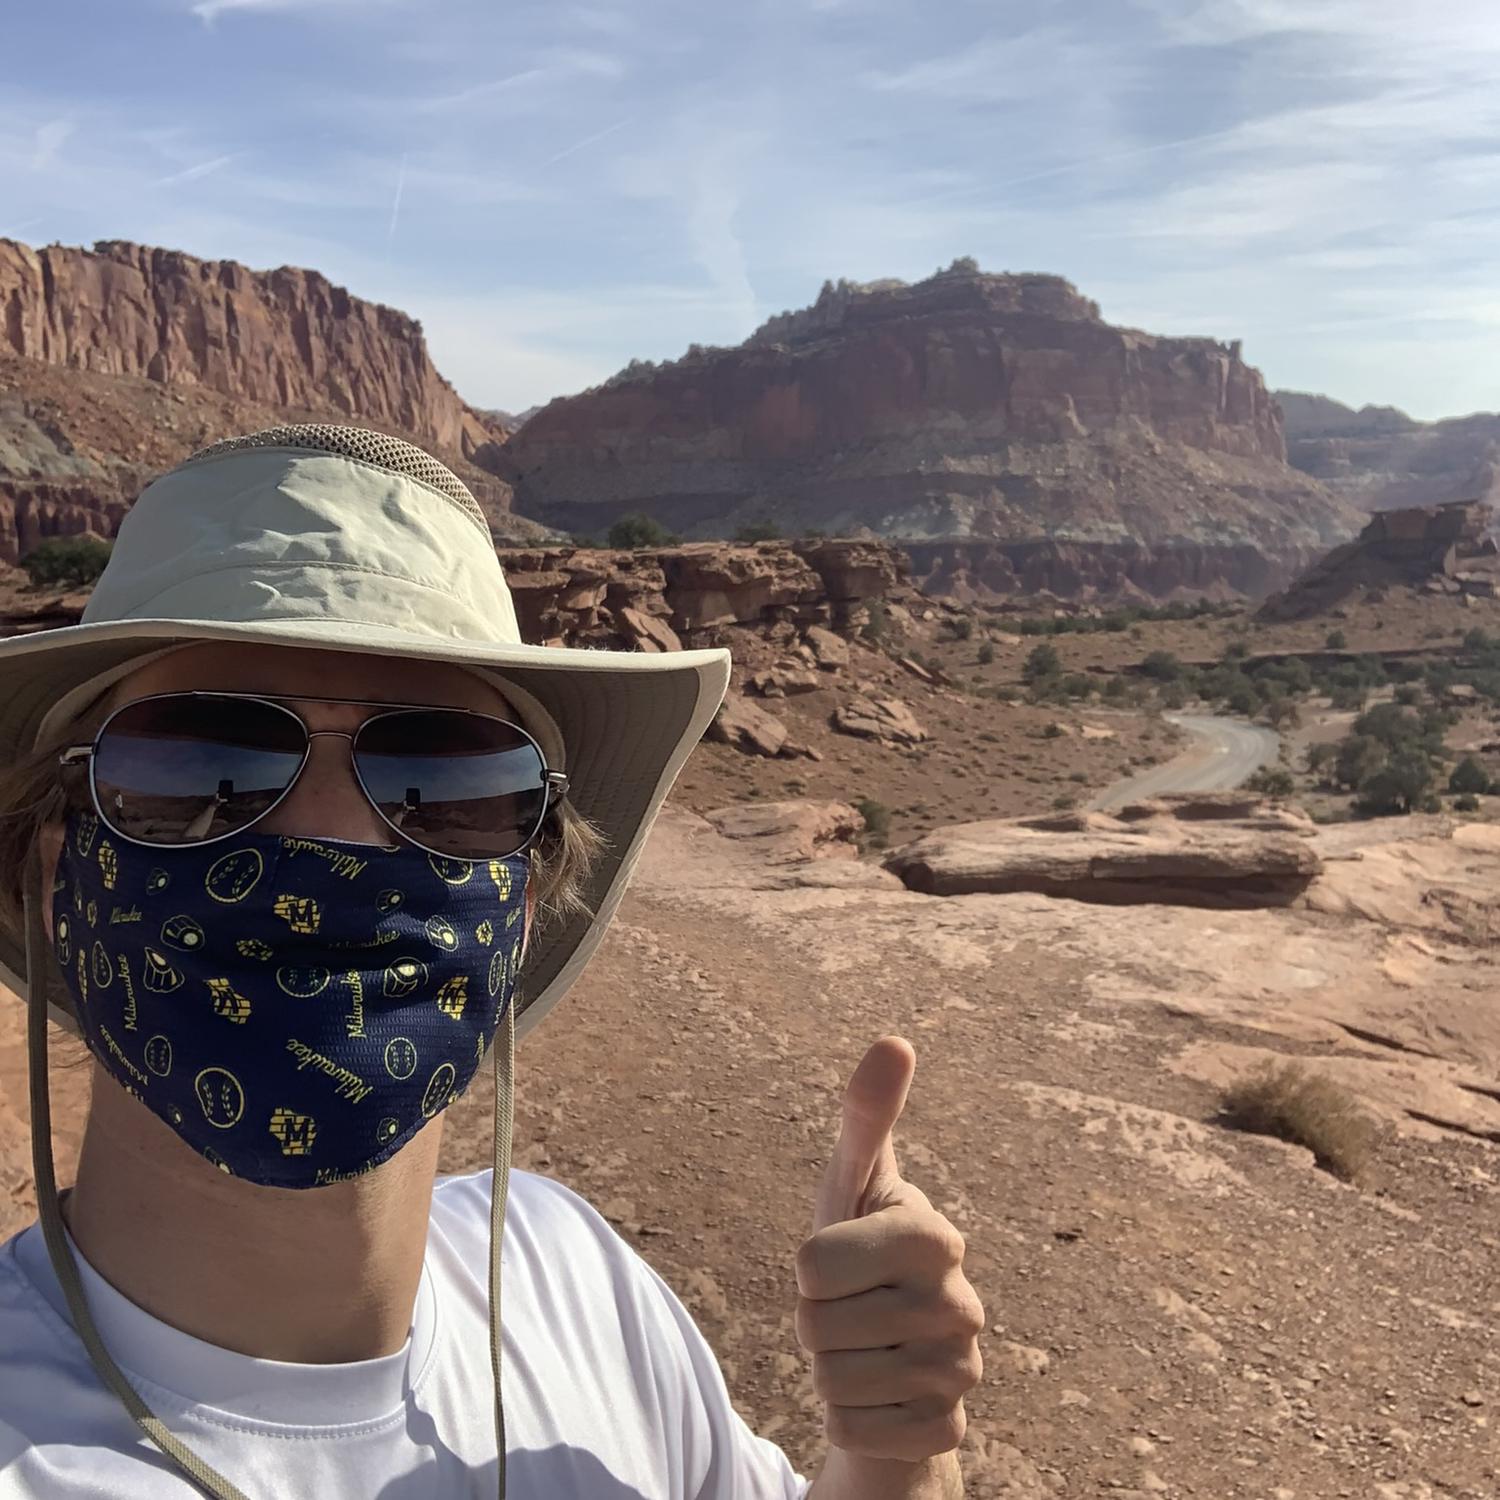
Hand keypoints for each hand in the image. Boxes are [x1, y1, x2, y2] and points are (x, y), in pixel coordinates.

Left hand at [795, 1037, 983, 1463]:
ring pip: (830, 1385)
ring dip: (828, 1371)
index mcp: (936, 1236)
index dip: (809, 1267)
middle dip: (814, 1322)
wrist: (891, 1352)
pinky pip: (852, 1434)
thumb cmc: (861, 1249)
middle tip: (850, 1308)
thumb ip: (865, 1116)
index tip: (842, 1260)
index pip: (811, 1266)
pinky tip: (878, 1396)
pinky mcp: (947, 1434)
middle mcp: (963, 1306)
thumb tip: (894, 1040)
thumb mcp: (851, 1183)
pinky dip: (846, 1420)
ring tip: (862, 1349)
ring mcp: (961, 1376)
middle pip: (814, 1327)